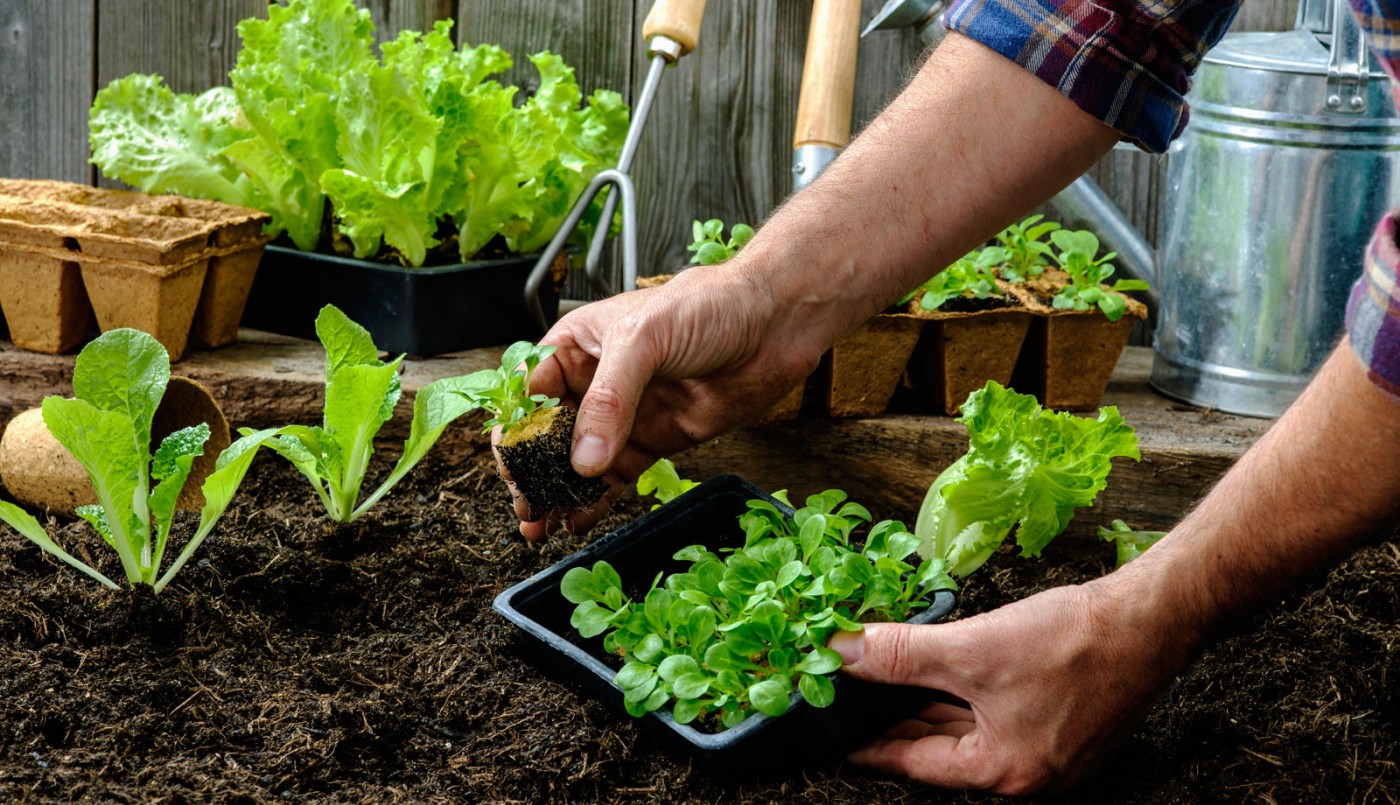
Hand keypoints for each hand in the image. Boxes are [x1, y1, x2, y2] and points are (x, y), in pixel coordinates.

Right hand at [508, 263, 824, 540]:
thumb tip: (583, 458)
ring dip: (557, 493)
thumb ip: (610, 399)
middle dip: (531, 471)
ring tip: (540, 523)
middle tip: (525, 505)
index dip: (515, 429)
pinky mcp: (654, 441)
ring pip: (578, 462)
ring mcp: (625, 416)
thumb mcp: (645, 339)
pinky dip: (595, 501)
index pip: (529, 392)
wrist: (774, 324)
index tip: (511, 465)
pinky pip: (615, 477)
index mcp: (577, 345)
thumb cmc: (708, 306)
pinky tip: (578, 520)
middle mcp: (595, 383)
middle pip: (547, 435)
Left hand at [830, 576, 1195, 793]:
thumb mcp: (971, 649)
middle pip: (940, 750)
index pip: (914, 764)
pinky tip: (938, 672)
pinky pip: (994, 716)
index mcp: (1003, 772)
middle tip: (849, 703)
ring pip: (967, 731)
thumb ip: (899, 655)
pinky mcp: (1062, 723)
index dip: (869, 746)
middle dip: (894, 723)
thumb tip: (840, 654)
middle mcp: (1026, 773)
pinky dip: (961, 697)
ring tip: (882, 686)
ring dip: (926, 707)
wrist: (1151, 618)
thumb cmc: (1073, 642)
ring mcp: (1048, 751)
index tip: (832, 735)